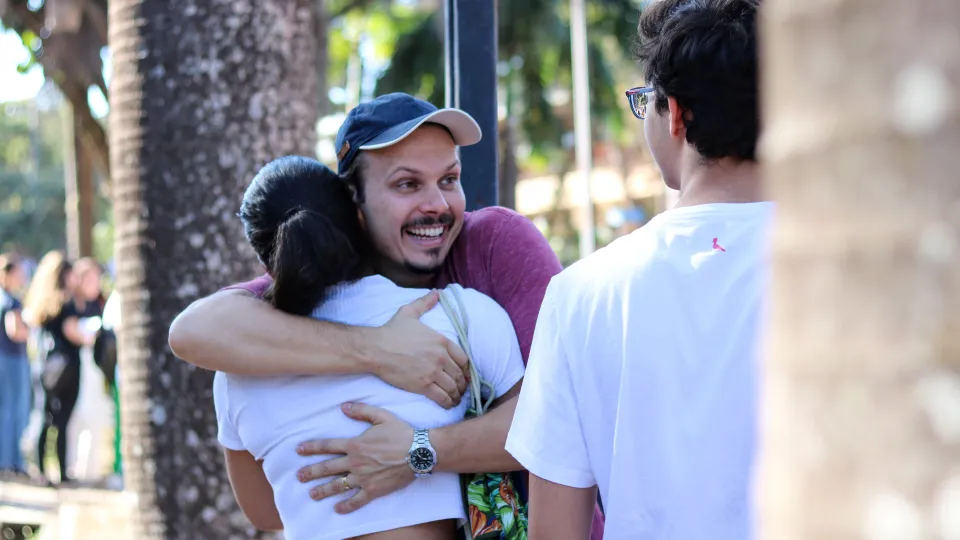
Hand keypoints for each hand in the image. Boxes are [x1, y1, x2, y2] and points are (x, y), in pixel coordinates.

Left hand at [296, 403, 415, 512]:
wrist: (419, 453)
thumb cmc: (402, 433)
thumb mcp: (382, 416)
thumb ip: (361, 410)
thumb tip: (344, 406)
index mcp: (356, 444)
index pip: (328, 446)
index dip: (312, 447)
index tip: (298, 450)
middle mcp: (355, 462)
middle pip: (328, 468)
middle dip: (311, 472)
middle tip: (299, 476)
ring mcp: (363, 478)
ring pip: (338, 485)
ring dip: (323, 490)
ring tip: (312, 494)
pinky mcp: (373, 490)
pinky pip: (356, 500)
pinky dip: (346, 506)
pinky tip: (337, 508)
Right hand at [367, 290, 469, 408]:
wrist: (376, 348)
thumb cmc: (391, 331)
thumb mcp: (409, 313)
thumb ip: (425, 303)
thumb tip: (436, 293)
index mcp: (442, 341)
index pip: (463, 358)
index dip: (465, 369)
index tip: (463, 374)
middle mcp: (441, 357)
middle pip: (459, 375)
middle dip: (462, 384)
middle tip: (460, 389)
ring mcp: (433, 372)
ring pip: (452, 387)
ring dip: (456, 395)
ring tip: (455, 399)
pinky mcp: (423, 385)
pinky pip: (442, 397)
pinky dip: (448, 402)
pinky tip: (448, 404)